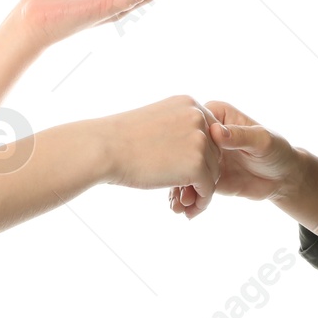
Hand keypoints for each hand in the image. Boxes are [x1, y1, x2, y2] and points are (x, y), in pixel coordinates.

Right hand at [99, 95, 222, 212]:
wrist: (103, 148)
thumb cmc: (119, 140)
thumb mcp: (155, 122)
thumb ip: (177, 130)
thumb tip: (191, 153)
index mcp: (189, 103)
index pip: (209, 134)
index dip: (200, 157)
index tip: (188, 174)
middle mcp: (199, 117)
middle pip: (214, 154)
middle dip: (202, 176)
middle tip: (187, 195)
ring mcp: (200, 140)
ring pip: (212, 174)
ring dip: (200, 192)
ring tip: (184, 205)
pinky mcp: (196, 165)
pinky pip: (207, 190)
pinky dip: (201, 204)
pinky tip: (188, 213)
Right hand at [169, 101, 301, 219]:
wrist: (282, 177)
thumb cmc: (277, 151)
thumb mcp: (261, 140)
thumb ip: (239, 136)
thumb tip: (216, 132)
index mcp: (216, 115)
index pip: (192, 124)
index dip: (182, 141)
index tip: (178, 161)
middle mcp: (206, 134)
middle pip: (183, 149)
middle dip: (178, 171)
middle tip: (177, 191)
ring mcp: (204, 156)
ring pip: (184, 170)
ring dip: (179, 189)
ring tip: (178, 207)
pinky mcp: (206, 175)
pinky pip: (192, 185)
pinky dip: (186, 198)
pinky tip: (184, 211)